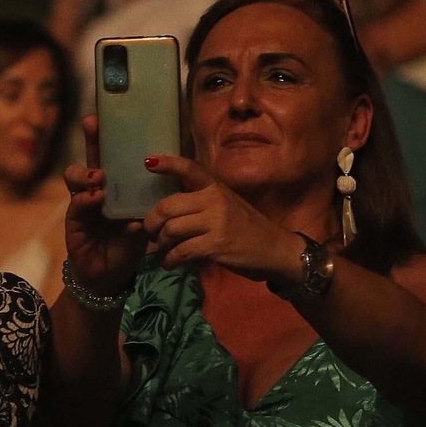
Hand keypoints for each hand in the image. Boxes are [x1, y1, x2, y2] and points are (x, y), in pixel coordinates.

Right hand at [63, 116, 147, 295]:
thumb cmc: (128, 243)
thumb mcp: (145, 218)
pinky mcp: (74, 222)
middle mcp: (95, 190)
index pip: (110, 156)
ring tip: (100, 176)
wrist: (112, 275)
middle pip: (89, 158)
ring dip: (86, 173)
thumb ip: (153, 201)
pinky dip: (86, 200)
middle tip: (92, 125)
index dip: (106, 136)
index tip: (106, 115)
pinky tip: (97, 197)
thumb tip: (172, 181)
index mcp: (114, 186)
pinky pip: (77, 206)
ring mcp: (82, 205)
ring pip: (75, 179)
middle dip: (90, 140)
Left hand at [142, 154, 304, 280]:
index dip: (168, 164)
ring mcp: (216, 222)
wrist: (277, 250)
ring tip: (163, 251)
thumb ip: (200, 204)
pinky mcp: (216, 244)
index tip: (148, 162)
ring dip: (160, 244)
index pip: (189, 169)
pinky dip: (170, 259)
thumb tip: (166, 213)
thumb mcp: (227, 206)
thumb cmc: (248, 229)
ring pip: (171, 230)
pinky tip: (170, 263)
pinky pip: (181, 251)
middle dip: (152, 223)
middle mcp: (214, 200)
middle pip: (167, 206)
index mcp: (215, 187)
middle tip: (151, 234)